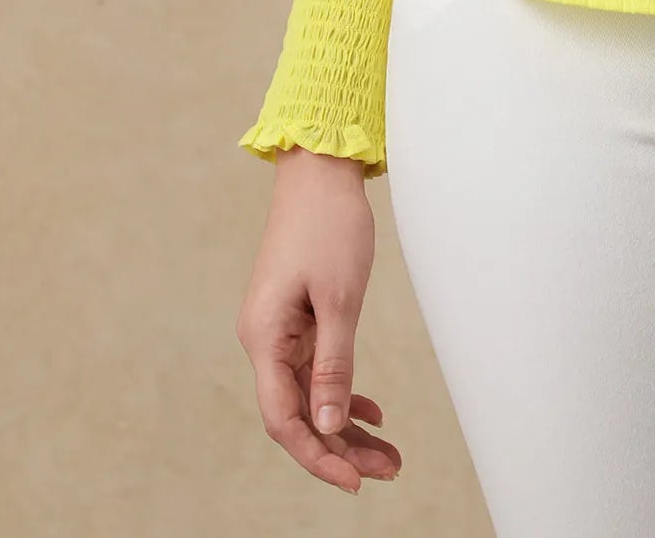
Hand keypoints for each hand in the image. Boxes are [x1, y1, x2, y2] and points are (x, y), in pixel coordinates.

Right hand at [236, 145, 401, 492]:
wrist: (319, 172)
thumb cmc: (329, 226)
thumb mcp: (340, 297)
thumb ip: (334, 363)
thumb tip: (329, 423)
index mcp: (264, 338)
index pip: (285, 419)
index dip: (318, 456)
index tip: (356, 481)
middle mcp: (265, 341)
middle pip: (299, 413)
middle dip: (342, 447)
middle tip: (390, 469)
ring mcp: (279, 330)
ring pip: (311, 395)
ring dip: (347, 425)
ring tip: (389, 454)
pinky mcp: (296, 318)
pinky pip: (316, 370)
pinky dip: (344, 392)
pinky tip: (372, 411)